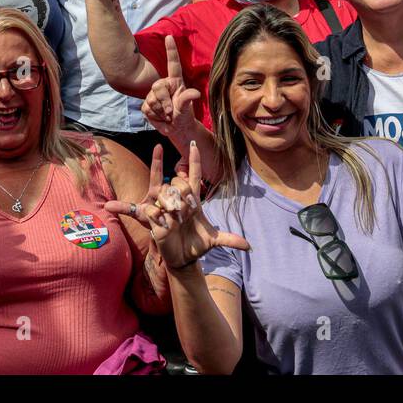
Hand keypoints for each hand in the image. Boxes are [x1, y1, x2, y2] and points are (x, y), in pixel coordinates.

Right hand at [105, 145, 248, 269]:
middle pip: (179, 183)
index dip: (194, 160)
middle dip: (183, 194)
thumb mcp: (214, 241)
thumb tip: (249, 246)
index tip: (194, 143)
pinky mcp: (154, 217)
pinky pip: (153, 209)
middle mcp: (179, 201)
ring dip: (171, 206)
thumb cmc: (197, 245)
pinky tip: (163, 225)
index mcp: (194, 201)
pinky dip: (158, 216)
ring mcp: (166, 208)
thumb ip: (230, 240)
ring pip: (166, 193)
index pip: (193, 176)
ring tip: (175, 220)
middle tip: (185, 212)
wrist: (183, 259)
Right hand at [140, 36, 203, 150]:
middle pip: (157, 87)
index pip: (173, 63)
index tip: (169, 36)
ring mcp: (153, 95)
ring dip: (160, 112)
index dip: (171, 50)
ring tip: (168, 116)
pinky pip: (147, 109)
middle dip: (164, 102)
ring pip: (151, 100)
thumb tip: (196, 93)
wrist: (177, 129)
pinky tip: (161, 119)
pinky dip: (155, 117)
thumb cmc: (184, 116)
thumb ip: (188, 99)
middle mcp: (164, 85)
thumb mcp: (187, 108)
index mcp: (175, 82)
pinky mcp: (146, 106)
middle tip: (171, 112)